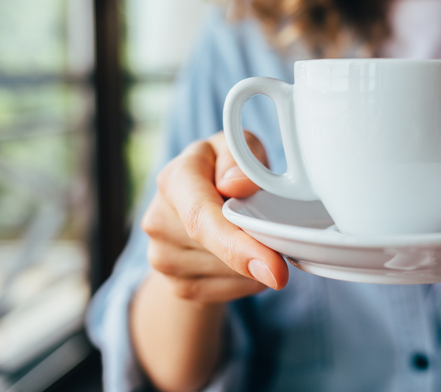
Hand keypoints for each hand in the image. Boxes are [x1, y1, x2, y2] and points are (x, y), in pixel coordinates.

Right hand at [141, 131, 288, 303]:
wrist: (199, 204)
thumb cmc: (227, 170)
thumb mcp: (240, 147)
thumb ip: (240, 159)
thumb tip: (236, 185)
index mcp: (174, 179)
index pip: (201, 219)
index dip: (237, 246)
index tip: (275, 268)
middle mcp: (159, 220)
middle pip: (221, 251)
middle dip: (261, 248)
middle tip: (282, 232)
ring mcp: (163, 257)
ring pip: (230, 274)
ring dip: (256, 262)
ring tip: (253, 233)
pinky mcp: (177, 285)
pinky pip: (228, 292)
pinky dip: (249, 279)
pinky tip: (248, 256)